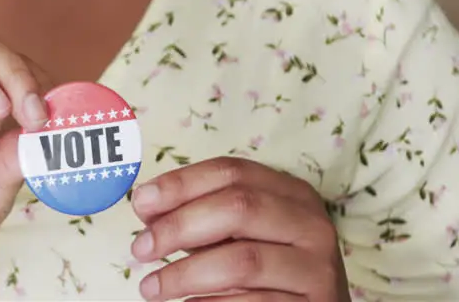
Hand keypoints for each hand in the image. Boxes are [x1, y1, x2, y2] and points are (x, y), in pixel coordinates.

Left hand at [129, 157, 349, 301]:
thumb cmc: (269, 270)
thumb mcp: (239, 235)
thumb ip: (200, 216)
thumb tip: (146, 205)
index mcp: (292, 193)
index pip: (232, 171)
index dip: (181, 183)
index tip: (141, 203)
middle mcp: (311, 224)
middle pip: (238, 207)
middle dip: (179, 226)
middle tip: (140, 248)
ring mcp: (317, 267)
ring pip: (242, 261)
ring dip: (185, 274)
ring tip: (151, 287)